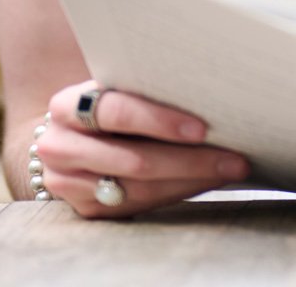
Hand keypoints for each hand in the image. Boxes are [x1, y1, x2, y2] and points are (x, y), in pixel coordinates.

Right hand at [31, 80, 250, 217]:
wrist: (68, 139)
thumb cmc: (108, 105)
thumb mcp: (115, 88)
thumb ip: (144, 86)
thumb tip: (215, 89)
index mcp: (67, 106)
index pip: (115, 112)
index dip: (159, 120)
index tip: (202, 128)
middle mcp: (60, 146)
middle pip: (134, 159)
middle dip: (191, 160)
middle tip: (235, 159)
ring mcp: (68, 183)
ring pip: (138, 188)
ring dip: (190, 181)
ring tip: (230, 171)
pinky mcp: (84, 209)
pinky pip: (136, 206)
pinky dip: (175, 193)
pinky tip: (204, 182)